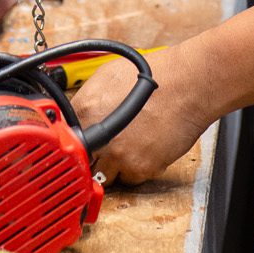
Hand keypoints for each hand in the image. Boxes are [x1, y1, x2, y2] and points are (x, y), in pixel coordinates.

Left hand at [72, 42, 214, 185]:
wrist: (188, 84)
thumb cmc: (155, 75)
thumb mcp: (108, 74)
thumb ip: (88, 98)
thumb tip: (78, 113)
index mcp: (85, 111)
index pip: (65, 138)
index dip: (75, 141)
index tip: (79, 145)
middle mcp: (98, 137)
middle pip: (83, 161)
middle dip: (93, 155)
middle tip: (107, 146)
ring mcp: (118, 155)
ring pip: (105, 175)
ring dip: (114, 165)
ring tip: (130, 145)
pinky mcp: (139, 168)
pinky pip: (131, 178)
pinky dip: (137, 168)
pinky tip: (146, 148)